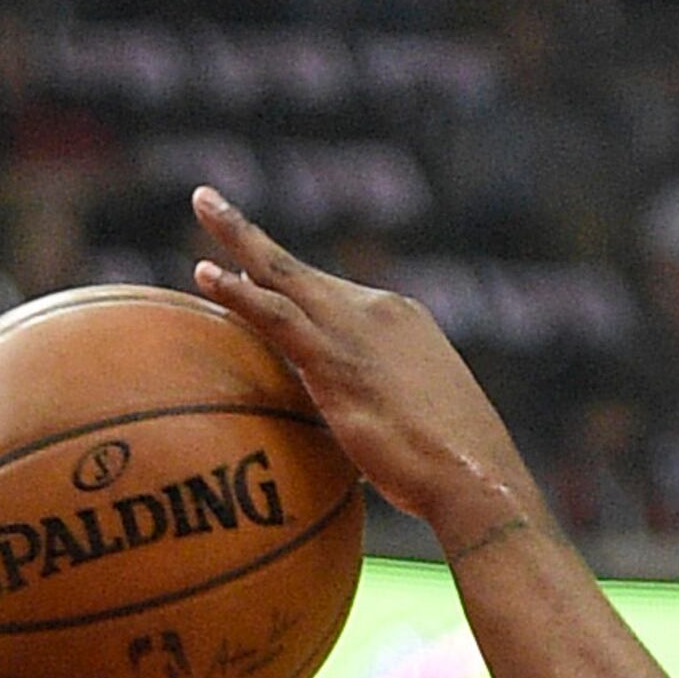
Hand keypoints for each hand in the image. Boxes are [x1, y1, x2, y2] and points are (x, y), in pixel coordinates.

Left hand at [188, 193, 542, 562]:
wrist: (475, 476)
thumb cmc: (450, 472)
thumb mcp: (413, 426)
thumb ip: (379, 412)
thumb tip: (358, 434)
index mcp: (398, 320)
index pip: (329, 295)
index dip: (286, 284)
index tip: (247, 269)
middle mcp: (376, 309)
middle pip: (298, 268)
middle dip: (250, 233)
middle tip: (207, 201)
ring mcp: (355, 330)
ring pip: (282, 274)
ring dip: (238, 237)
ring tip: (202, 203)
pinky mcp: (335, 361)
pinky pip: (277, 317)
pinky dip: (239, 294)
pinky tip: (205, 275)